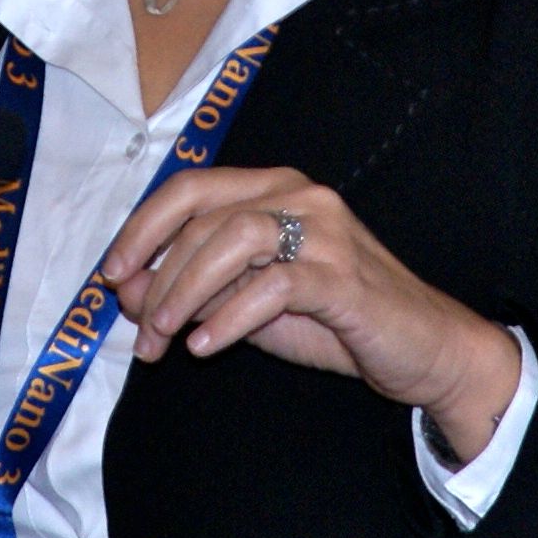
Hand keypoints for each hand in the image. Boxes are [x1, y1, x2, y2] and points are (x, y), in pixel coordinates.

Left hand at [100, 168, 524, 459]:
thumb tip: (129, 290)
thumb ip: (196, 290)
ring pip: (234, 240)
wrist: (424, 349)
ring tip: (165, 338)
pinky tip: (207, 345)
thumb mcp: (252, 305)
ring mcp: (326, 232)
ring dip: (186, 291)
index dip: (144, 226)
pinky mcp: (344, 277)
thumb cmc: (337, 322)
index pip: (192, 187)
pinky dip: (230, 316)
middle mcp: (301, 196)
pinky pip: (273, 285)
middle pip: (205, 217)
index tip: (113, 271)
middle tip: (142, 331)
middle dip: (160, 276)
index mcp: (277, 189)